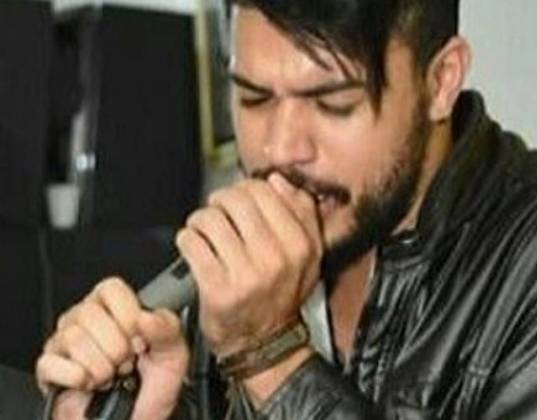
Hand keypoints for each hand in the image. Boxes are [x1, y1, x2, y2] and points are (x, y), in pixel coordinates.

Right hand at [35, 278, 189, 419]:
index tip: (140, 338)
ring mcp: (63, 343)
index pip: (111, 288)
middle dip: (117, 347)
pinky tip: (91, 383)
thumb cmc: (153, 386)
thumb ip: (167, 329)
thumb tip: (146, 316)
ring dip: (102, 366)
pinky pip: (51, 363)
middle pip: (89, 313)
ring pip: (73, 338)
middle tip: (127, 362)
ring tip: (112, 375)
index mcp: (115, 308)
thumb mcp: (174, 354)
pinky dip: (79, 378)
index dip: (128, 315)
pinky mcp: (49, 369)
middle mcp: (86, 319)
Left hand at [176, 173, 322, 357]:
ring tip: (205, 231)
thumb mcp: (310, 255)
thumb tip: (278, 181)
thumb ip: (303, 213)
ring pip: (209, 218)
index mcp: (300, 244)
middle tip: (219, 212)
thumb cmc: (281, 295)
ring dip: (201, 221)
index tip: (240, 199)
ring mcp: (246, 274)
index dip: (245, 189)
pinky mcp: (217, 288)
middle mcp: (276, 258)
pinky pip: (191, 242)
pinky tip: (196, 247)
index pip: (264, 191)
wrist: (263, 342)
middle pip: (235, 199)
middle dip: (220, 201)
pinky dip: (187, 240)